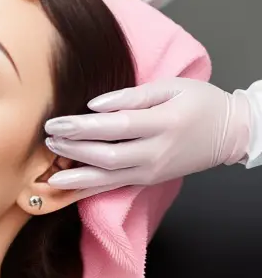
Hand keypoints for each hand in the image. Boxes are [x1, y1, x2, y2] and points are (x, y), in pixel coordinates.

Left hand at [43, 78, 250, 192]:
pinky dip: (87, 190)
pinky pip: (113, 187)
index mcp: (163, 124)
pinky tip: (66, 190)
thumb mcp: (171, 87)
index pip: (115, 127)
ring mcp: (151, 171)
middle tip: (48, 139)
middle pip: (106, 155)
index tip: (55, 122)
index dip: (81, 126)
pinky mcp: (147, 180)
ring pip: (107, 178)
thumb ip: (132, 96)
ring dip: (76, 175)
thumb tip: (95, 105)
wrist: (230, 133)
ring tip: (50, 171)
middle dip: (73, 149)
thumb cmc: (200, 102)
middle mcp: (156, 152)